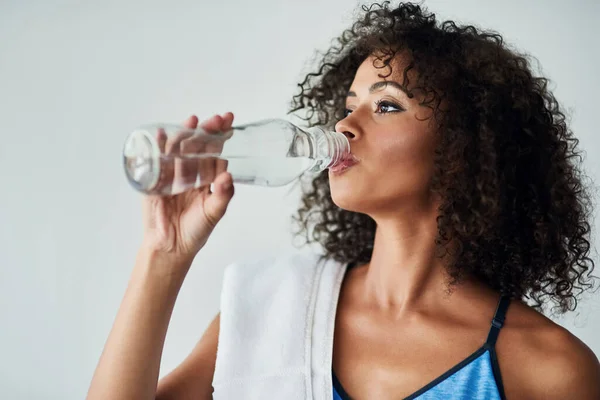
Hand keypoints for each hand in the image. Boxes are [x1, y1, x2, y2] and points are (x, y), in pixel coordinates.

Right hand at [140, 113, 234, 263]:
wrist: (170, 247)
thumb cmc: (194, 231)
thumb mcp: (213, 213)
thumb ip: (222, 195)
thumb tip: (228, 176)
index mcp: (208, 179)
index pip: (216, 153)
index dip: (222, 138)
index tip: (229, 124)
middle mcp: (191, 173)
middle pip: (199, 146)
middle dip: (208, 131)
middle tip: (217, 119)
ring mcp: (173, 175)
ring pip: (180, 149)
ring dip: (185, 133)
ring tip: (193, 120)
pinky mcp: (156, 180)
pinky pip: (157, 160)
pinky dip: (159, 146)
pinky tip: (163, 133)